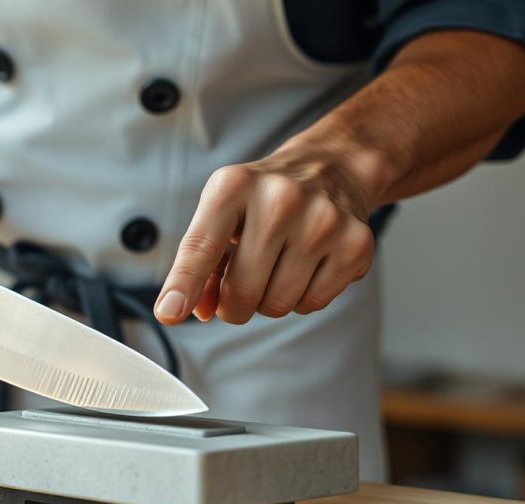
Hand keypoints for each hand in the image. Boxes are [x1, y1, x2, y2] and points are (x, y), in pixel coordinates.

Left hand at [155, 140, 381, 324]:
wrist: (331, 168)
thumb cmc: (262, 200)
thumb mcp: (221, 215)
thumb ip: (201, 264)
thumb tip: (199, 310)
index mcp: (234, 186)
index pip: (202, 245)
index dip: (184, 284)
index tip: (169, 313)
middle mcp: (281, 198)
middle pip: (243, 292)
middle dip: (234, 304)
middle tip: (241, 283)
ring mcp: (323, 220)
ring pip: (278, 305)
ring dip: (270, 299)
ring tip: (278, 264)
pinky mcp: (356, 242)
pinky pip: (313, 303)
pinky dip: (303, 297)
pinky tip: (307, 264)